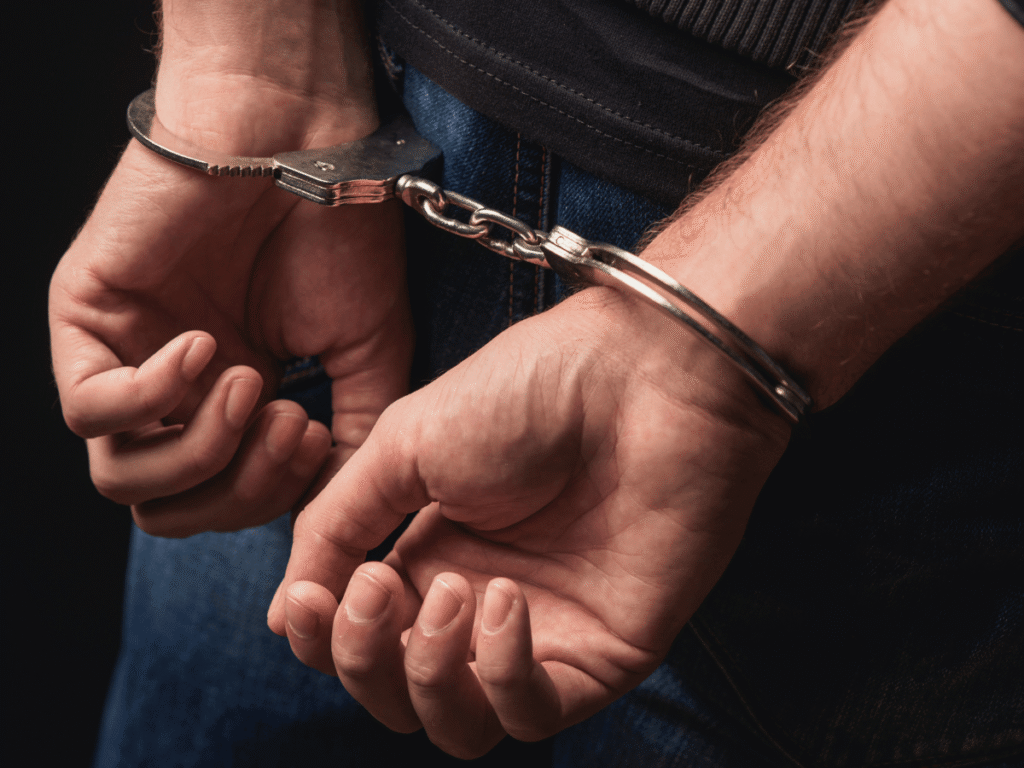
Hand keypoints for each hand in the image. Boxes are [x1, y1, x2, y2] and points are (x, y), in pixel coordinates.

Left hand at [49, 77, 411, 535]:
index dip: (269, 498)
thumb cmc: (339, 240)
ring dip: (200, 450)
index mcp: (231, 408)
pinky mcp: (84, 318)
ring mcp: (125, 357)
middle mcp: (173, 394)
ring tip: (250, 381)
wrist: (305, 143)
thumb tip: (334, 509)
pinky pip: (88, 409)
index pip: (221, 505)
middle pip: (165, 511)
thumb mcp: (366, 360)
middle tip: (291, 425)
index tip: (318, 438)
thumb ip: (353, 441)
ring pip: (120, 478)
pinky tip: (206, 344)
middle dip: (237, 490)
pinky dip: (153, 396)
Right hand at [269, 287, 790, 756]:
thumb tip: (283, 613)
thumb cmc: (528, 391)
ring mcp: (543, 634)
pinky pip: (532, 714)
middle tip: (371, 589)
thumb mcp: (404, 444)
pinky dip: (501, 673)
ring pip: (455, 724)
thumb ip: (334, 527)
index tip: (311, 596)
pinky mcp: (603, 654)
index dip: (321, 635)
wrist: (642, 377)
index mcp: (429, 554)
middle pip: (393, 691)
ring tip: (447, 591)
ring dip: (425, 673)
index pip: (355, 636)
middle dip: (362, 657)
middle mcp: (479, 605)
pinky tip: (506, 600)